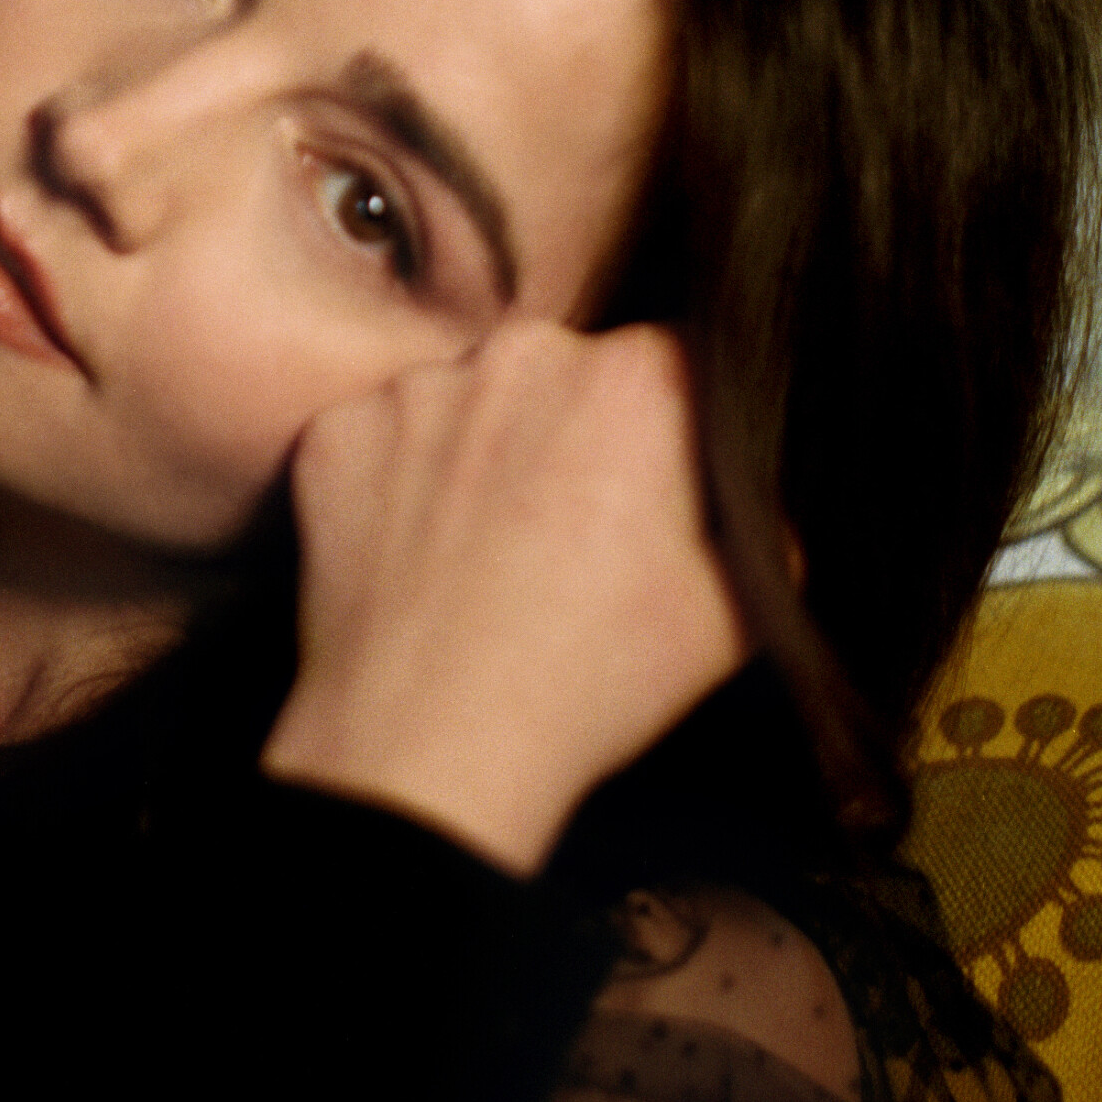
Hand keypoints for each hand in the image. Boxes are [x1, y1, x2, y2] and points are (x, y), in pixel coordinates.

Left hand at [260, 321, 759, 877]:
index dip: (675, 434)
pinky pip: (383, 439)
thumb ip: (763, 530)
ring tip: (488, 555)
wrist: (429, 747)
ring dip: (483, 453)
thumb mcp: (736, 614)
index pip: (678, 368)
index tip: (660, 493)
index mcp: (636, 378)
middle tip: (571, 532)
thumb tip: (760, 507)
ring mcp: (417, 389)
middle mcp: (523, 354)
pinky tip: (419, 557)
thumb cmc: (590, 680)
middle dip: (576, 434)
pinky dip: (398, 483)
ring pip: (470, 401)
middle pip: (566, 373)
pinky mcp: (338, 432)